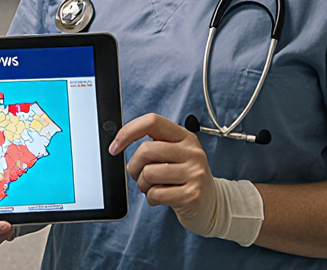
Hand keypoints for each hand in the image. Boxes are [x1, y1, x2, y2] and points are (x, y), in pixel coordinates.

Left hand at [111, 113, 218, 235]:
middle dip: (133, 166)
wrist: (211, 205)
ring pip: (148, 173)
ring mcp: (195, 173)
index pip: (152, 121)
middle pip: (146, 150)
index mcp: (185, 137)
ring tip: (153, 187)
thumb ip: (154, 146)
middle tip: (138, 175)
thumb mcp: (175, 155)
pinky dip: (151, 198)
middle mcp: (193, 152)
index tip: (115, 147)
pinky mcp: (192, 195)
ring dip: (142, 184)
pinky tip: (161, 197)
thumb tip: (119, 143)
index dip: (128, 132)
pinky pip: (156, 194)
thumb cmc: (184, 178)